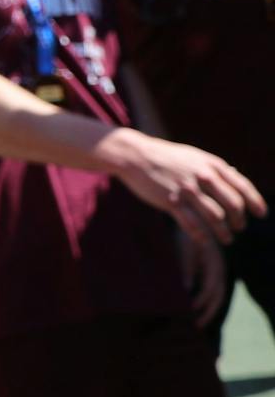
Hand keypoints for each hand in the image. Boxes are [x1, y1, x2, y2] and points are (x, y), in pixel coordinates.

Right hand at [105, 128, 266, 244]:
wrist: (136, 156)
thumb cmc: (167, 157)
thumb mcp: (195, 156)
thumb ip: (215, 167)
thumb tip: (237, 175)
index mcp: (212, 165)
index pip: (242, 186)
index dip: (255, 202)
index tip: (261, 214)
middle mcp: (202, 177)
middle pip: (232, 204)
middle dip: (239, 220)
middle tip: (239, 228)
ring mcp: (186, 190)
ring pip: (215, 217)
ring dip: (224, 232)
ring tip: (227, 239)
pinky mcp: (170, 201)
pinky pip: (191, 223)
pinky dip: (201, 235)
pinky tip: (204, 240)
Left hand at [182, 232, 227, 328]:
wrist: (193, 221)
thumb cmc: (186, 235)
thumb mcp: (184, 250)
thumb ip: (186, 269)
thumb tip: (186, 290)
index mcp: (214, 266)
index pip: (210, 289)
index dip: (199, 302)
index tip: (188, 312)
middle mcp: (218, 271)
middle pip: (217, 297)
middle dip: (208, 313)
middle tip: (196, 327)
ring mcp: (216, 272)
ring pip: (217, 296)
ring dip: (208, 310)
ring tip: (197, 324)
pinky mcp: (210, 272)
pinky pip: (212, 291)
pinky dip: (205, 302)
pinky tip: (195, 310)